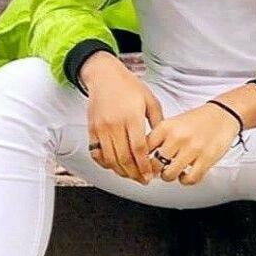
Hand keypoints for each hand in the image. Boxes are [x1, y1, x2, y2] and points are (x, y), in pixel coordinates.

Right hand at [85, 58, 164, 184]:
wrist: (104, 75)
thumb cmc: (128, 86)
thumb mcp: (150, 100)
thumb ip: (158, 121)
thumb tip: (163, 142)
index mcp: (131, 117)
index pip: (138, 149)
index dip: (144, 166)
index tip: (149, 176)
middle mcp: (114, 124)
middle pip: (123, 158)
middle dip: (134, 173)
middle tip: (142, 180)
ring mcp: (101, 128)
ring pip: (110, 159)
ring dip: (120, 171)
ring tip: (131, 176)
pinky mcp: (92, 129)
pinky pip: (96, 152)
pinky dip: (104, 163)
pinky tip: (114, 166)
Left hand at [145, 103, 240, 185]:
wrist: (223, 114)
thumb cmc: (197, 120)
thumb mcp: (173, 123)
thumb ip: (159, 138)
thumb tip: (143, 157)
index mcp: (166, 126)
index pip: (143, 148)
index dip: (141, 160)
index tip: (143, 164)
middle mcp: (177, 137)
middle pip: (154, 165)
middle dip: (155, 171)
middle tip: (158, 170)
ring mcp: (192, 148)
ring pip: (169, 175)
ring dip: (169, 176)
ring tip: (173, 171)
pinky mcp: (206, 158)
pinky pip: (189, 179)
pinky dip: (186, 180)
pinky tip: (186, 173)